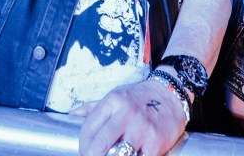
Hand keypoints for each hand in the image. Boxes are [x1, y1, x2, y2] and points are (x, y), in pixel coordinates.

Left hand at [72, 77, 186, 155]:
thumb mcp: (116, 95)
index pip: (89, 127)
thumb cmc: (140, 97)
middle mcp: (127, 113)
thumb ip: (93, 108)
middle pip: (100, 143)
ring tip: (115, 155)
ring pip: (120, 154)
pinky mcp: (157, 142)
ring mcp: (142, 128)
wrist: (171, 94)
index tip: (84, 151)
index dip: (82, 144)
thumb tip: (72, 115)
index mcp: (113, 101)